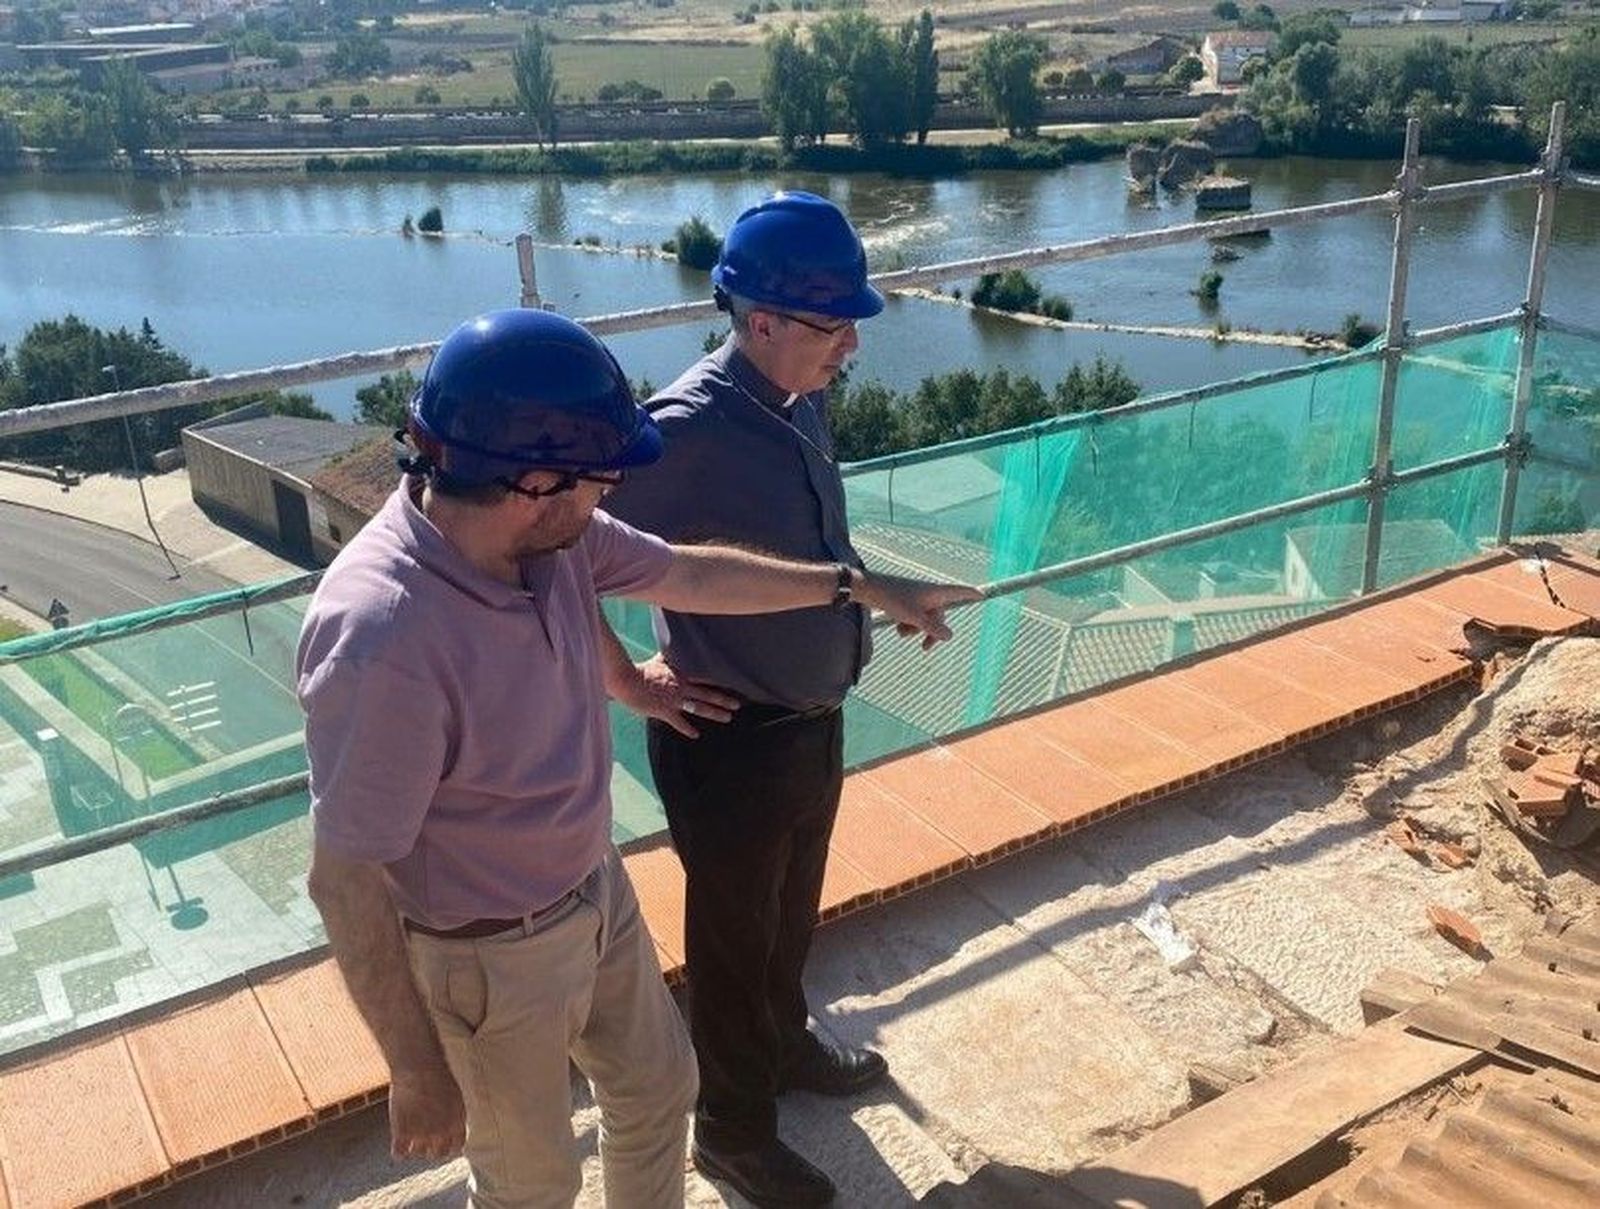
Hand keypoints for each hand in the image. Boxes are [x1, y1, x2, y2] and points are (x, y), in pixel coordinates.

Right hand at [389, 1062, 465, 1160]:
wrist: (418, 1067)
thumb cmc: (436, 1075)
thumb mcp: (454, 1095)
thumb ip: (453, 1116)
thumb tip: (450, 1128)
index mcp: (457, 1124)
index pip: (455, 1148)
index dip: (447, 1144)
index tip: (441, 1139)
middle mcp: (442, 1134)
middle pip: (436, 1154)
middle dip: (431, 1147)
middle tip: (423, 1136)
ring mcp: (422, 1136)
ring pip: (417, 1153)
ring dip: (414, 1145)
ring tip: (410, 1127)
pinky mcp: (402, 1135)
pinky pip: (399, 1154)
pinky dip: (398, 1149)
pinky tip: (398, 1138)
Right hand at [614, 653, 739, 737]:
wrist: (626, 681)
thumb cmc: (641, 670)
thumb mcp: (659, 660)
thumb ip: (669, 657)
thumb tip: (673, 646)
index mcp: (681, 675)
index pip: (705, 678)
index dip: (720, 682)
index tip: (733, 683)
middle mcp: (682, 687)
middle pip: (708, 694)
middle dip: (724, 700)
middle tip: (738, 705)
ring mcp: (674, 700)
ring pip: (700, 708)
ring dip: (715, 713)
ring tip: (728, 718)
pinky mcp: (664, 711)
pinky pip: (679, 722)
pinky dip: (687, 729)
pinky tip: (695, 735)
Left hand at [858, 572, 982, 649]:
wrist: (868, 590)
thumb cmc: (893, 599)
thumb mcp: (915, 618)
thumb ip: (932, 628)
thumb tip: (949, 636)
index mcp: (935, 592)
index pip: (958, 592)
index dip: (970, 594)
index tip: (981, 595)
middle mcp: (928, 594)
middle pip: (939, 616)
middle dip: (932, 632)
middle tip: (925, 648)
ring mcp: (916, 599)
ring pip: (924, 619)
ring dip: (916, 629)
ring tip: (902, 631)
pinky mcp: (905, 602)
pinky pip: (913, 618)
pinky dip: (908, 625)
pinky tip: (897, 626)